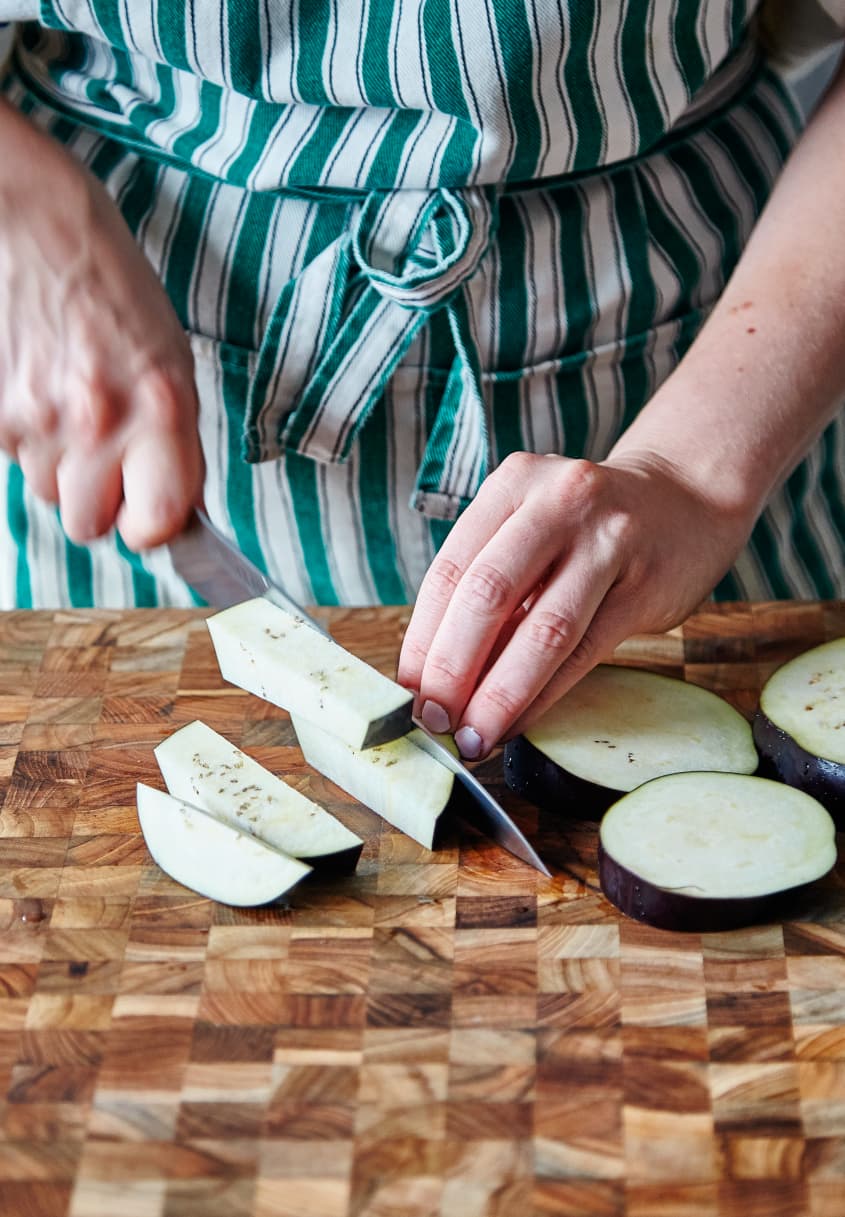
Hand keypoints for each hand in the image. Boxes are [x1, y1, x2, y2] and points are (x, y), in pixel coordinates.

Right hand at [0, 101, 202, 548]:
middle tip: (105, 453)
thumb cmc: (113, 286)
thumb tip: (175, 507)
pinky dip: (28, 436)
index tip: (151, 511)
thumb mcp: (172, 359)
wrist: (30, 221)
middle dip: (98, 499)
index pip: (156, 525)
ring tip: (70, 403)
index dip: (151, 526)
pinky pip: (14, 457)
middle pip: (88, 524)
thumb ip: (175, 439)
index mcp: (159, 408)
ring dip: (61, 465)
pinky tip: (39, 386)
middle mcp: (96, 422)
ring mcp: (35, 420)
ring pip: (47, 493)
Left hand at [397, 450, 752, 758]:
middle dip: (452, 669)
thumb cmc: (589, 527)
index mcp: (513, 484)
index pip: (451, 570)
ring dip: (499, 694)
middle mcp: (558, 502)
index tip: (407, 690)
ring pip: (542, 630)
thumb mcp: (532, 527)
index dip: (423, 638)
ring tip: (474, 736)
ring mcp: (608, 540)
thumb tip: (435, 675)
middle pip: (488, 595)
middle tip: (433, 719)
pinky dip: (543, 695)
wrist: (686, 498)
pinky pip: (583, 652)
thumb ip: (490, 586)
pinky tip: (518, 722)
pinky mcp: (644, 585)